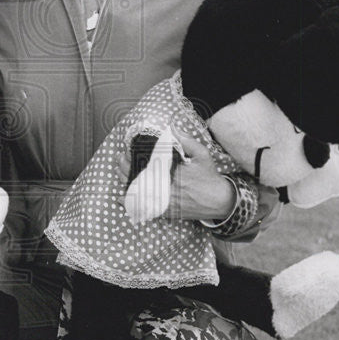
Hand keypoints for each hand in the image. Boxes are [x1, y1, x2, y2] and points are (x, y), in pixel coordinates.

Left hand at [117, 130, 234, 221]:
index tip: (127, 151)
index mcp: (175, 172)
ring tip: (119, 172)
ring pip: (140, 191)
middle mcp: (168, 187)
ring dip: (126, 181)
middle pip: (140, 176)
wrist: (219, 201)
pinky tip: (121, 197)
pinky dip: (133, 202)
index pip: (148, 163)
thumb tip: (171, 128)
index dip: (134, 157)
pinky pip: (146, 207)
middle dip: (126, 167)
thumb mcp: (201, 154)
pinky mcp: (167, 211)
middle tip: (119, 159)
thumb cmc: (209, 176)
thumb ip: (185, 141)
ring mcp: (166, 201)